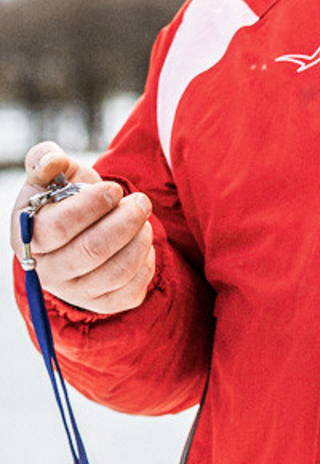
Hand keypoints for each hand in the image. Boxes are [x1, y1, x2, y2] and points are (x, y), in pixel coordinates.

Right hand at [10, 142, 154, 314]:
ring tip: (143, 220)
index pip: (56, 228)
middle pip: (92, 249)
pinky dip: (147, 261)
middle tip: (141, 201)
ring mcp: (75, 291)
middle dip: (127, 219)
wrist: (86, 228)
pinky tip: (141, 245)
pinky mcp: (103, 303)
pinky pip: (133, 289)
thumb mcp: (57, 174)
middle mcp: (47, 271)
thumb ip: (46, 160)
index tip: (115, 189)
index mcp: (28, 237)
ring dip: (141, 238)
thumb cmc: (70, 198)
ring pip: (118, 270)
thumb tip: (51, 163)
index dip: (92, 205)